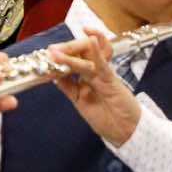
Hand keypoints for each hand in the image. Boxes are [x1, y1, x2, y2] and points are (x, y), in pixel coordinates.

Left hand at [46, 29, 142, 145]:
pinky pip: (103, 64)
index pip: (74, 58)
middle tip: (51, 50)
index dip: (62, 54)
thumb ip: (69, 87)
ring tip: (57, 51)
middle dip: (66, 48)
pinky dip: (97, 52)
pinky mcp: (111, 79)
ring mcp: (103, 74)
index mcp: (86, 76)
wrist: (124, 130)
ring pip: (89, 55)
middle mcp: (94, 71)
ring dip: (73, 50)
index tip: (48, 53)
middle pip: (81, 51)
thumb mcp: (80, 101)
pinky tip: (92, 40)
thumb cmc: (105, 117)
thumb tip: (54, 76)